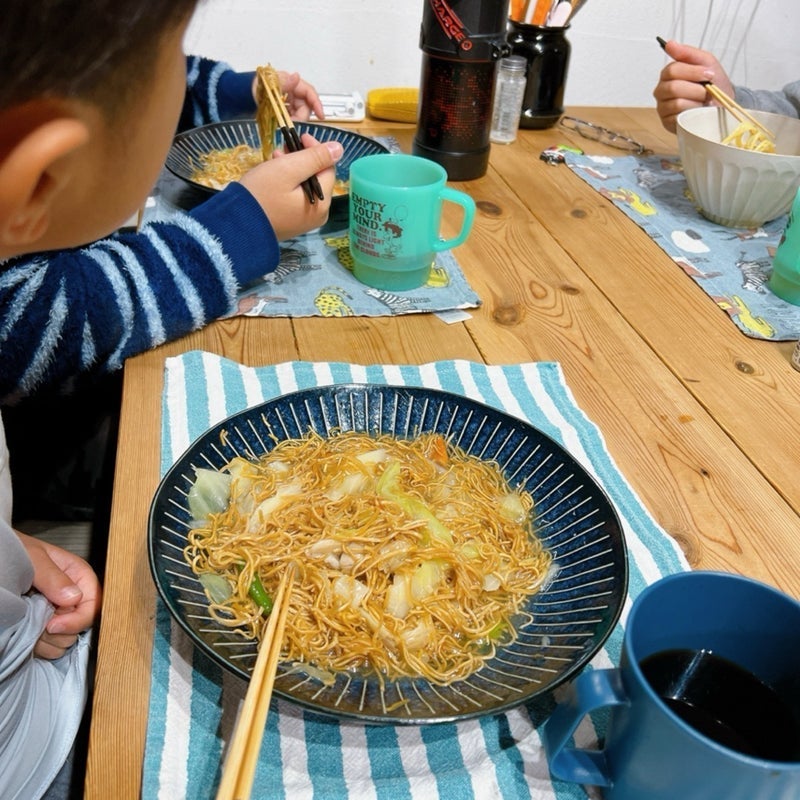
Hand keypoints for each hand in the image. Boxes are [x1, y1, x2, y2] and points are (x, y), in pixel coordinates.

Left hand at [18, 531, 101, 659]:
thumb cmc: (15, 553)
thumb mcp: (34, 559)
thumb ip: (54, 577)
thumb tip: (75, 597)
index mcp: (78, 576)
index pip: (94, 604)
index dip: (78, 619)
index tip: (53, 625)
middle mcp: (73, 597)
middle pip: (81, 626)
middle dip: (59, 630)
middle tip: (37, 622)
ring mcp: (59, 614)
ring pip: (66, 641)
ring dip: (47, 639)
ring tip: (29, 624)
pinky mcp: (46, 628)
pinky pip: (51, 648)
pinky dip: (39, 646)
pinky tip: (26, 631)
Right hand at [239, 135, 342, 239]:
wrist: (238, 226)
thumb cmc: (262, 194)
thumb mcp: (288, 169)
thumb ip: (316, 158)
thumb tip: (339, 148)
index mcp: (322, 202)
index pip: (328, 168)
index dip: (316, 148)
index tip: (299, 135)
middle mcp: (318, 214)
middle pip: (317, 177)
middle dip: (302, 159)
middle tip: (282, 148)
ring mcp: (305, 221)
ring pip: (306, 186)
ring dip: (293, 169)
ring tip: (275, 159)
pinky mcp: (292, 223)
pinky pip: (296, 198)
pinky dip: (288, 184)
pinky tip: (274, 176)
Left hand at [250, 70, 324, 120]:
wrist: (238, 98)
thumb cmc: (251, 89)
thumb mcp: (267, 85)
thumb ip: (283, 82)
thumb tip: (296, 77)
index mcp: (290, 82)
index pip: (309, 92)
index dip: (317, 103)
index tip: (321, 115)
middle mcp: (291, 92)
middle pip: (306, 106)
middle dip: (301, 116)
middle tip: (292, 122)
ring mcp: (288, 103)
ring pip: (299, 115)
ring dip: (294, 121)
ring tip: (283, 122)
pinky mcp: (283, 112)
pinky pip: (291, 119)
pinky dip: (288, 123)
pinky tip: (281, 123)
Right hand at [653, 41, 735, 132]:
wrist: (722, 103)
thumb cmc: (713, 82)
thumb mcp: (705, 62)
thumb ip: (687, 53)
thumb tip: (669, 44)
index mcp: (668, 75)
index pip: (672, 70)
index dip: (693, 72)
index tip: (709, 74)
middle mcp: (661, 91)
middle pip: (672, 88)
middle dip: (696, 89)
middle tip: (708, 90)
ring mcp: (663, 108)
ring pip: (676, 103)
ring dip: (696, 101)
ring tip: (704, 101)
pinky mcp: (668, 123)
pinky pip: (678, 117)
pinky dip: (693, 113)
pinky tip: (698, 111)